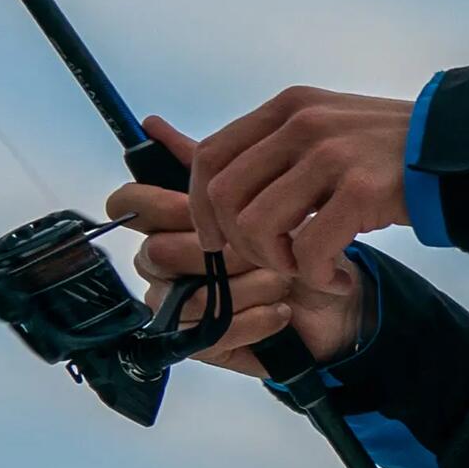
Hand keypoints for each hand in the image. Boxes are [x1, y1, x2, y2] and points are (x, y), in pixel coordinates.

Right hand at [105, 118, 367, 375]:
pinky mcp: (202, 344)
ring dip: (242, 284)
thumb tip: (151, 123)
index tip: (194, 204)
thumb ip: (212, 160)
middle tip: (265, 245)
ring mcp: (181, 307)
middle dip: (216, 246)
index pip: (129, 207)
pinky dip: (252, 318)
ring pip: (186, 294)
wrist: (339, 299)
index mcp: (171, 221)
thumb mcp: (263, 192)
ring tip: (286, 280)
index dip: (152, 202)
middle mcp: (168, 265)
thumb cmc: (299, 242)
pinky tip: (282, 311)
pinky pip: (209, 332)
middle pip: (156, 251)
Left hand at [187, 87, 412, 287]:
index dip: (201, 207)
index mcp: (287, 108)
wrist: (461, 154)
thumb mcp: (325, 128)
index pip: (210, 156)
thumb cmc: (388, 153)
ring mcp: (331, 154)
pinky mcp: (361, 189)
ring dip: (279, 263)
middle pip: (224, 197)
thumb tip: (208, 177)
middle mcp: (302, 123)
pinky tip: (339, 277)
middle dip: (241, 245)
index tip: (218, 240)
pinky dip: (317, 277)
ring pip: (258, 226)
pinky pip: (309, 249)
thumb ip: (275, 147)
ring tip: (310, 268)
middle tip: (277, 262)